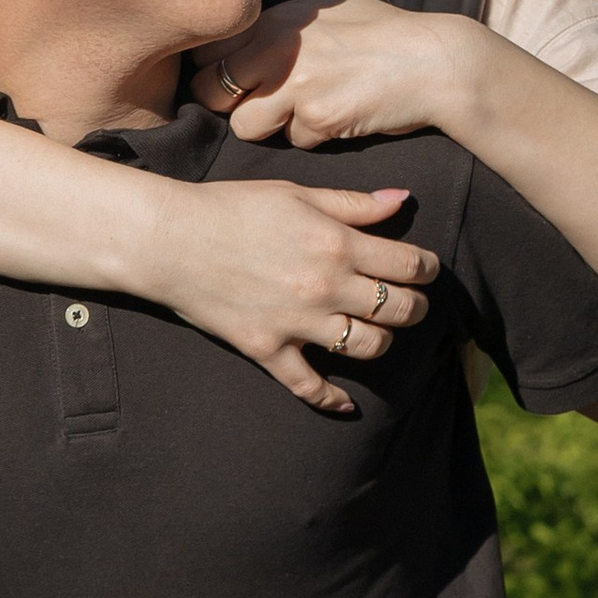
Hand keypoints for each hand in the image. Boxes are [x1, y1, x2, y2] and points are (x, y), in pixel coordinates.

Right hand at [147, 172, 439, 416]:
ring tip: (377, 331)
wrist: (170, 239)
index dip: (428, 269)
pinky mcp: (269, 349)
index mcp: (336, 243)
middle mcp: (325, 287)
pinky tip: (346, 403)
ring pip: (368, 347)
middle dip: (415, 307)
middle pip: (399, 310)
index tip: (425, 269)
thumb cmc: (231, 208)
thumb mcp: (297, 194)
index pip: (409, 265)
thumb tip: (401, 200)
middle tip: (410, 302)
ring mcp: (298, 323)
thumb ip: (353, 203)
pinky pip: (310, 386)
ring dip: (383, 342)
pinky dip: (332, 399)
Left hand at [203, 0, 483, 150]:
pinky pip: (294, 140)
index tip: (238, 83)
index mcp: (275, 19)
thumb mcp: (332, 5)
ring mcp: (294, 83)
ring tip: (303, 115)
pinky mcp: (317, 117)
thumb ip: (289, 19)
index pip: (209, 51)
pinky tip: (340, 118)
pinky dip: (314, 137)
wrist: (434, 62)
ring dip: (270, 128)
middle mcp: (276, 47)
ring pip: (244, 126)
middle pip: (210, 91)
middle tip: (257, 108)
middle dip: (230, 105)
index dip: (219, 72)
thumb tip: (260, 29)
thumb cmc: (388, 33)